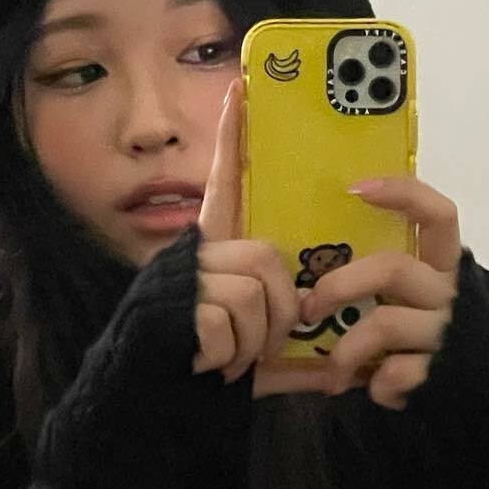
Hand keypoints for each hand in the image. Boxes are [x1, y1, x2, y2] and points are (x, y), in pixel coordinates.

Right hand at [193, 77, 336, 398]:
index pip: (227, 184)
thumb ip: (298, 360)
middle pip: (266, 260)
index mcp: (216, 253)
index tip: (242, 89)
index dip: (234, 139)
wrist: (147, 399)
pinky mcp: (173, 300)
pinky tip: (208, 365)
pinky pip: (228, 323)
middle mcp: (198, 254)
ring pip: (252, 294)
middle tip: (261, 346)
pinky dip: (229, 357)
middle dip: (279, 314)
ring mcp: (185, 275)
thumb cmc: (203, 371)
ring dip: (254, 343)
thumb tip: (340, 373)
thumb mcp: (259, 359)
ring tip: (229, 361)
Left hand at [297, 176, 461, 410]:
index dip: (403, 194)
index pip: (438, 215)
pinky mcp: (440, 373)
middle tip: (308, 308)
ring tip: (330, 375)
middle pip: (392, 268)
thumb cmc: (431, 339)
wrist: (484, 399)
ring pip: (381, 323)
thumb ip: (385, 278)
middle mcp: (448, 293)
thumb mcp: (418, 300)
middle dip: (339, 284)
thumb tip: (315, 262)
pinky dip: (374, 386)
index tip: (356, 188)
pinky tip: (374, 390)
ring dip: (344, 351)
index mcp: (445, 266)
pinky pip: (392, 374)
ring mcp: (445, 332)